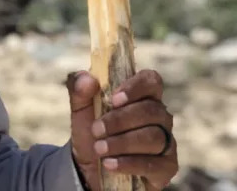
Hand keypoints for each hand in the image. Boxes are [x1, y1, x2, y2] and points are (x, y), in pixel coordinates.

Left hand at [68, 69, 177, 190]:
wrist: (89, 166)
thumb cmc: (92, 130)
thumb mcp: (80, 108)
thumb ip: (79, 88)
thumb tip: (89, 79)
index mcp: (142, 95)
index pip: (151, 80)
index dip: (135, 87)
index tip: (113, 100)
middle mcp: (159, 116)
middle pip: (151, 111)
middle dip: (119, 120)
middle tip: (96, 130)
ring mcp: (167, 141)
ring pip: (153, 137)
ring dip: (122, 143)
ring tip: (99, 148)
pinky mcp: (167, 166)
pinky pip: (155, 164)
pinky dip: (128, 163)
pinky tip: (109, 164)